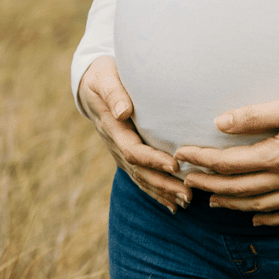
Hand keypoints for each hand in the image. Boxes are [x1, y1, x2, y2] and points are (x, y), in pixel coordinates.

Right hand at [77, 56, 189, 212]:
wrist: (90, 83)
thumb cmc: (103, 75)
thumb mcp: (105, 77)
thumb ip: (114, 93)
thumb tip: (124, 111)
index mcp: (112, 127)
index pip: (133, 150)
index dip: (154, 160)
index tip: (175, 165)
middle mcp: (115, 144)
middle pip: (140, 170)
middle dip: (163, 184)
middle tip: (188, 194)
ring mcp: (119, 152)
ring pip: (141, 177)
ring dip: (163, 192)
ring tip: (186, 202)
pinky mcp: (126, 154)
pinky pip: (140, 176)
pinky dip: (156, 191)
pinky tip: (172, 203)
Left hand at [174, 89, 278, 225]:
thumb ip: (256, 117)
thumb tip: (220, 123)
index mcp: (277, 156)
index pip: (227, 163)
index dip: (201, 160)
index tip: (181, 155)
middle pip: (238, 188)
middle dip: (208, 184)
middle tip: (186, 180)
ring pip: (258, 206)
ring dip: (231, 204)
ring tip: (212, 199)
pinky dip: (268, 221)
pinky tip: (255, 219)